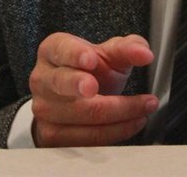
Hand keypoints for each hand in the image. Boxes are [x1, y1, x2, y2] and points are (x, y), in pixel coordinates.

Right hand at [29, 32, 157, 146]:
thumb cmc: (92, 71)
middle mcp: (42, 79)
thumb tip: (144, 54)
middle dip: (81, 85)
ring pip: (82, 115)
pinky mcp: (51, 137)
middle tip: (98, 87)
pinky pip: (86, 138)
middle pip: (63, 83)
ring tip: (144, 106)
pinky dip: (115, 132)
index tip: (91, 59)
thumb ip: (128, 49)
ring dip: (120, 113)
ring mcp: (43, 110)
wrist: (75, 98)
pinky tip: (132, 122)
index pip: (62, 49)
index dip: (76, 55)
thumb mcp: (109, 54)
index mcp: (52, 51)